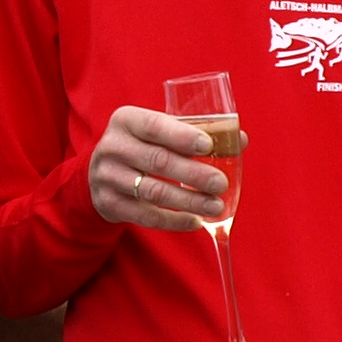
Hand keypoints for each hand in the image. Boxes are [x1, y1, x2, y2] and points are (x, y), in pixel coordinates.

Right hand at [87, 104, 229, 232]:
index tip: (208, 146)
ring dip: (188, 201)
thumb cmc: (143, 146)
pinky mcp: (108, 204)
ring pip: (153, 192)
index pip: (155, 126)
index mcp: (126, 120)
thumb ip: (197, 132)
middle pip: (158, 161)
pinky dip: (174, 221)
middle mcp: (112, 146)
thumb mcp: (160, 132)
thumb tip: (240, 138)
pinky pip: (146, 216)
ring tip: (215, 206)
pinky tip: (195, 221)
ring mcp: (106, 177)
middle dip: (193, 174)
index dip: (182, 136)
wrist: (102, 173)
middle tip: (221, 183)